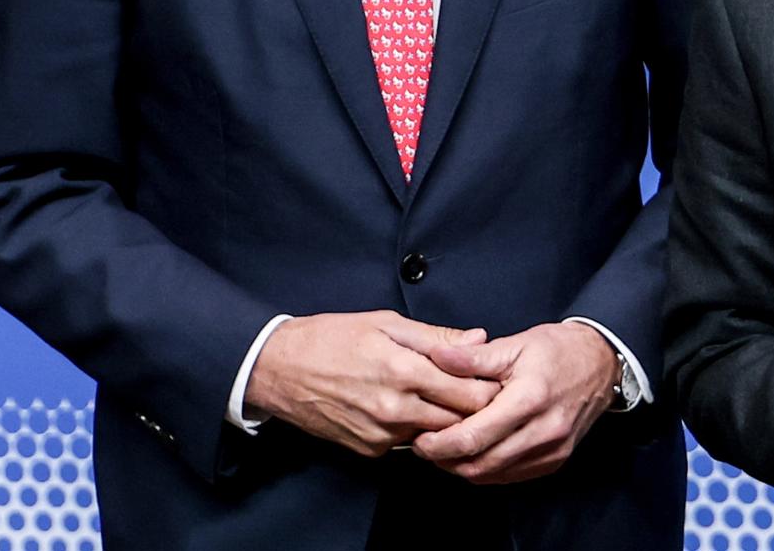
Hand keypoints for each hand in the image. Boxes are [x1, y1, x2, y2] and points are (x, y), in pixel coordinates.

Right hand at [244, 311, 499, 455]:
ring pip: (435, 435)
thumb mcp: (385, 323)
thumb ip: (436, 336)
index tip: (495, 377)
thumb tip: (479, 338)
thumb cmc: (331, 338)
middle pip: (459, 420)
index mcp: (404, 371)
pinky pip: (406, 443)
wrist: (278, 369)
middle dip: (475, 408)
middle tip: (481, 390)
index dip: (489, 386)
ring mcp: (381, 434)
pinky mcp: (368, 450)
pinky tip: (411, 408)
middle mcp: (395, 409)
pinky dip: (416, 429)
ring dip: (446, 420)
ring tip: (447, 397)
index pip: (469, 392)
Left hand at [411, 322, 618, 483]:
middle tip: (426, 447)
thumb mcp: (516, 344)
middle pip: (480, 464)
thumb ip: (474, 357)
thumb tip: (436, 358)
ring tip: (446, 450)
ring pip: (494, 475)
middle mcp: (543, 431)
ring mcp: (551, 450)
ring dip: (464, 468)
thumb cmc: (558, 350)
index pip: (474, 437)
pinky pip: (512, 476)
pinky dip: (488, 470)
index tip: (420, 439)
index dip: (440, 444)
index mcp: (529, 399)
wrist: (601, 363)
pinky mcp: (555, 460)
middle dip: (446, 460)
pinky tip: (475, 453)